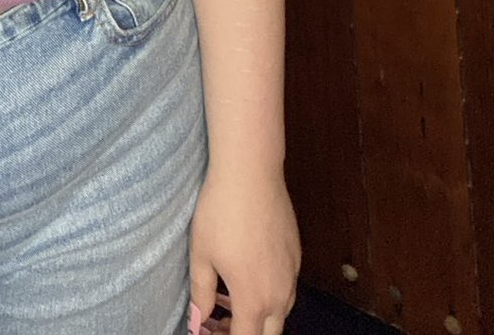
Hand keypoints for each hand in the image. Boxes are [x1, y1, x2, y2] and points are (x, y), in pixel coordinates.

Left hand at [189, 168, 300, 334]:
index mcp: (254, 299)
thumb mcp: (201, 255)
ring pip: (279, 311)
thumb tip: (198, 318)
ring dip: (256, 314)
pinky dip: (266, 291)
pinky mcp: (295, 255)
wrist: (250, 174)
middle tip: (217, 322)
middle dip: (243, 332)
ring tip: (225, 297)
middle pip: (268, 333)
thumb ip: (201, 294)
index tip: (208, 330)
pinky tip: (245, 271)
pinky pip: (285, 287)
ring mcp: (292, 274)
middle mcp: (280, 294)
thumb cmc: (221, 212)